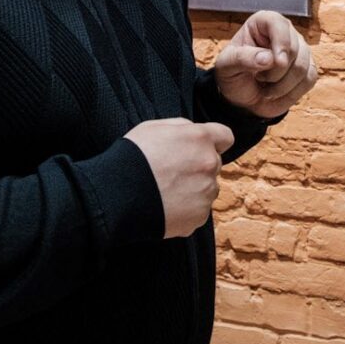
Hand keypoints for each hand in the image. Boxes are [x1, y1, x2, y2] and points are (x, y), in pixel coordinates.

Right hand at [124, 118, 233, 238]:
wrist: (118, 195)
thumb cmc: (132, 158)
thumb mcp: (154, 127)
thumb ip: (182, 127)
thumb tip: (194, 132)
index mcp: (200, 139)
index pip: (226, 136)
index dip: (214, 142)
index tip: (202, 148)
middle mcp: (209, 164)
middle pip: (214, 164)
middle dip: (198, 166)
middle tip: (173, 172)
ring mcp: (206, 192)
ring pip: (207, 189)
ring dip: (194, 189)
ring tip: (167, 191)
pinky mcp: (199, 216)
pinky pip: (198, 211)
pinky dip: (186, 209)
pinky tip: (166, 206)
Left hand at [213, 11, 316, 118]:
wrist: (241, 96)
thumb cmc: (233, 74)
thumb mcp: (227, 66)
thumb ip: (243, 59)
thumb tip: (268, 59)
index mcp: (263, 23)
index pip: (278, 24)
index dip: (281, 42)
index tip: (278, 62)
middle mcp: (285, 32)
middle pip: (294, 50)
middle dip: (275, 73)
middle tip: (258, 78)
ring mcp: (300, 50)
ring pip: (303, 68)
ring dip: (282, 86)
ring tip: (265, 86)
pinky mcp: (308, 68)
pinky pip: (309, 80)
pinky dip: (292, 92)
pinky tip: (277, 92)